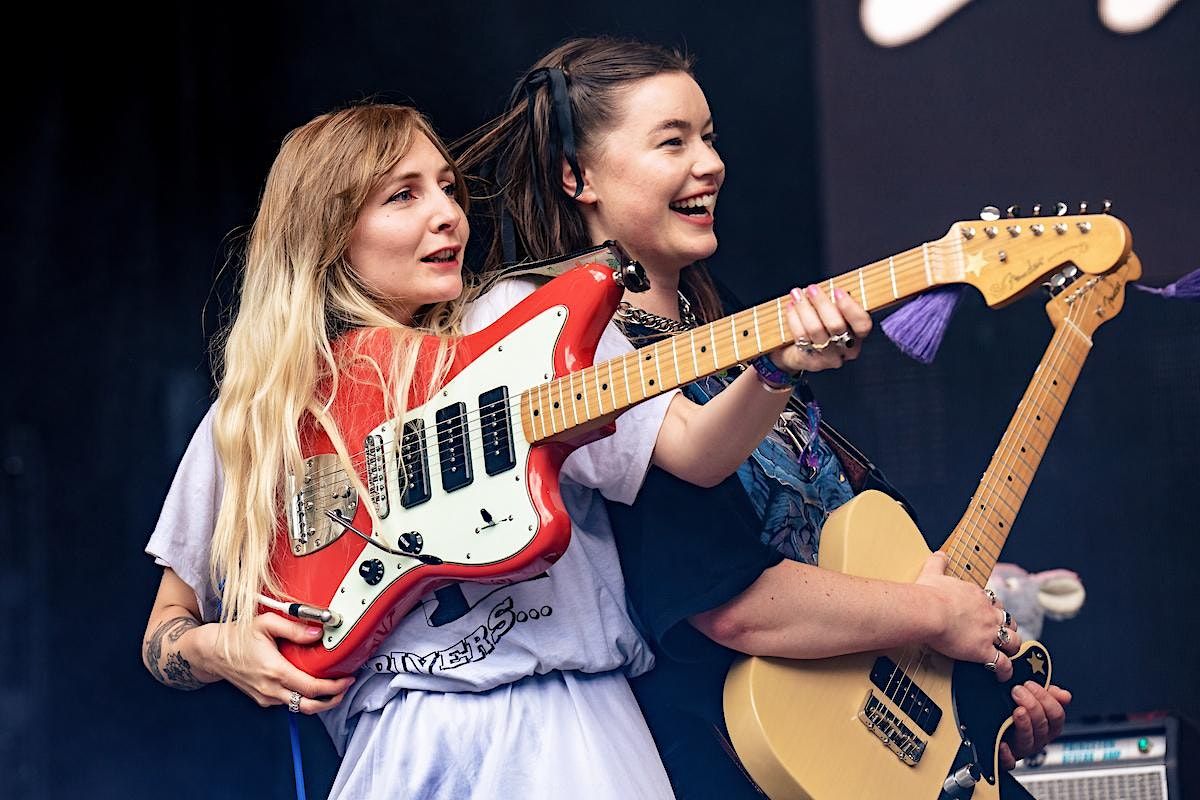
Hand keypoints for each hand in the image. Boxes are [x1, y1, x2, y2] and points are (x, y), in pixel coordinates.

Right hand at [190, 612, 354, 714]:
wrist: (212, 652)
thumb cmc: (238, 636)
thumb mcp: (266, 623)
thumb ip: (294, 628)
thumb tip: (318, 632)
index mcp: (274, 671)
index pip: (311, 688)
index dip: (334, 687)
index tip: (347, 679)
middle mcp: (270, 689)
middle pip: (309, 706)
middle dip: (332, 700)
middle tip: (345, 687)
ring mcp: (265, 697)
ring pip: (299, 707)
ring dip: (319, 700)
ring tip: (332, 686)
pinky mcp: (262, 698)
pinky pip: (288, 703)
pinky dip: (303, 697)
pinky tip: (310, 685)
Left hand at [769, 285, 872, 373]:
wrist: (797, 353)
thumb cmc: (819, 325)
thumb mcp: (831, 313)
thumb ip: (834, 302)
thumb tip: (827, 286)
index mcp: (858, 334)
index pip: (862, 323)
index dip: (850, 307)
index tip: (837, 291)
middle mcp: (847, 349)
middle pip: (836, 325)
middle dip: (822, 303)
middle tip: (811, 288)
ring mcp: (829, 358)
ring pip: (816, 329)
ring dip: (804, 308)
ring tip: (796, 294)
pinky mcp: (811, 361)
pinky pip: (801, 336)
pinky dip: (794, 318)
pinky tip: (790, 307)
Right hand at [916, 553, 1022, 680]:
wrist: (928, 611)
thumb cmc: (928, 594)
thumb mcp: (932, 572)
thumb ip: (938, 562)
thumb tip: (940, 554)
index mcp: (976, 595)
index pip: (993, 601)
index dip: (993, 608)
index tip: (989, 613)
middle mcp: (987, 613)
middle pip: (1008, 620)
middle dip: (1007, 627)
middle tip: (1003, 634)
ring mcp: (988, 632)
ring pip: (1012, 641)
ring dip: (1011, 647)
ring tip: (1008, 653)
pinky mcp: (983, 651)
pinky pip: (1001, 663)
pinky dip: (1005, 670)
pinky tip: (1003, 674)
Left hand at [999, 683, 1071, 768]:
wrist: (993, 730)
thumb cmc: (1016, 713)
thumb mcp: (1034, 700)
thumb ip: (1049, 696)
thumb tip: (1065, 695)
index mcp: (1048, 726)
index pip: (1056, 715)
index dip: (1046, 698)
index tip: (1030, 684)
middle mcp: (1038, 739)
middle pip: (1043, 726)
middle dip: (1032, 706)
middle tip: (1018, 691)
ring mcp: (1023, 749)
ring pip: (1029, 740)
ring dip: (1024, 725)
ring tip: (1017, 711)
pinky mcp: (1008, 758)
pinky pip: (1010, 761)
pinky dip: (1007, 754)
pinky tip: (1002, 744)